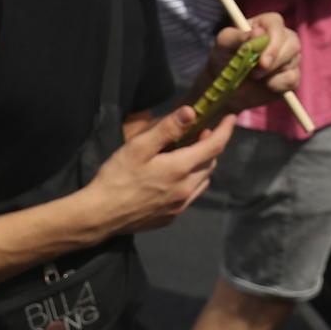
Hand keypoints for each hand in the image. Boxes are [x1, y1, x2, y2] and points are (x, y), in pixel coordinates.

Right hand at [84, 105, 231, 234]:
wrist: (100, 216)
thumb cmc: (117, 177)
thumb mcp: (138, 147)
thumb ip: (167, 129)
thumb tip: (192, 112)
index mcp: (180, 169)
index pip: (214, 145)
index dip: (225, 129)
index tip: (231, 117)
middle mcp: (186, 189)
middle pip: (210, 163)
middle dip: (211, 145)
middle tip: (200, 132)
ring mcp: (180, 206)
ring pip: (203, 181)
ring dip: (203, 164)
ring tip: (189, 152)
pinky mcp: (171, 217)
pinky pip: (191, 195)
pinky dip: (192, 181)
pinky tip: (176, 177)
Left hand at [216, 14, 301, 112]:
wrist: (226, 86)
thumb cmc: (225, 58)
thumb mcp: (224, 45)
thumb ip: (237, 37)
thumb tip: (257, 33)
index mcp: (266, 24)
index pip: (276, 24)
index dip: (273, 41)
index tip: (262, 61)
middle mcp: (282, 37)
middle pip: (292, 43)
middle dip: (275, 60)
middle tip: (255, 73)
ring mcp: (289, 56)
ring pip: (294, 61)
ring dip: (272, 73)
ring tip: (254, 77)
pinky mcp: (291, 75)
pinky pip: (292, 79)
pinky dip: (278, 85)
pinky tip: (265, 85)